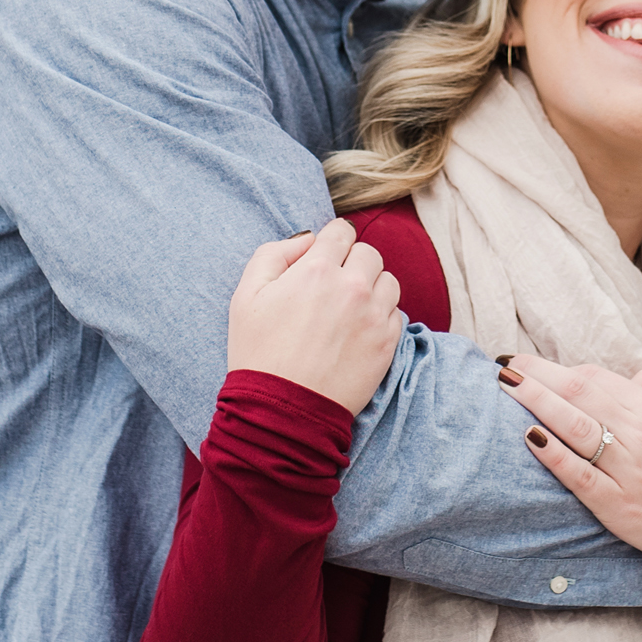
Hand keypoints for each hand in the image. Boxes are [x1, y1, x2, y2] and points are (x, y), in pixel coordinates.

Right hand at [226, 219, 402, 415]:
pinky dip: (381, 315)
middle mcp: (353, 286)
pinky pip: (396, 313)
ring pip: (387, 280)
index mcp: (317, 269)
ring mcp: (374, 315)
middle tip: (331, 288)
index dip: (330, 241)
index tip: (323, 258)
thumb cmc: (259, 353)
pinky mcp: (388, 343)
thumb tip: (307, 240)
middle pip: (368, 252)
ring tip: (347, 310)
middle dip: (351, 263)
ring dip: (371, 287)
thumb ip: (273, 254)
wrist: (282, 411)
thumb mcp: (245, 295)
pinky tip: (357, 331)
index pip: (341, 230)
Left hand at [496, 355, 641, 562]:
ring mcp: (626, 472)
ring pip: (574, 428)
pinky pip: (579, 476)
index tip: (528, 361)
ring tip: (507, 385)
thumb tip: (624, 377)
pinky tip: (530, 437)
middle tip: (504, 364)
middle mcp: (638, 436)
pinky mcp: (616, 506)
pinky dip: (554, 455)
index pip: (595, 379)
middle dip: (537, 376)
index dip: (558, 368)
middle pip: (578, 395)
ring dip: (537, 402)